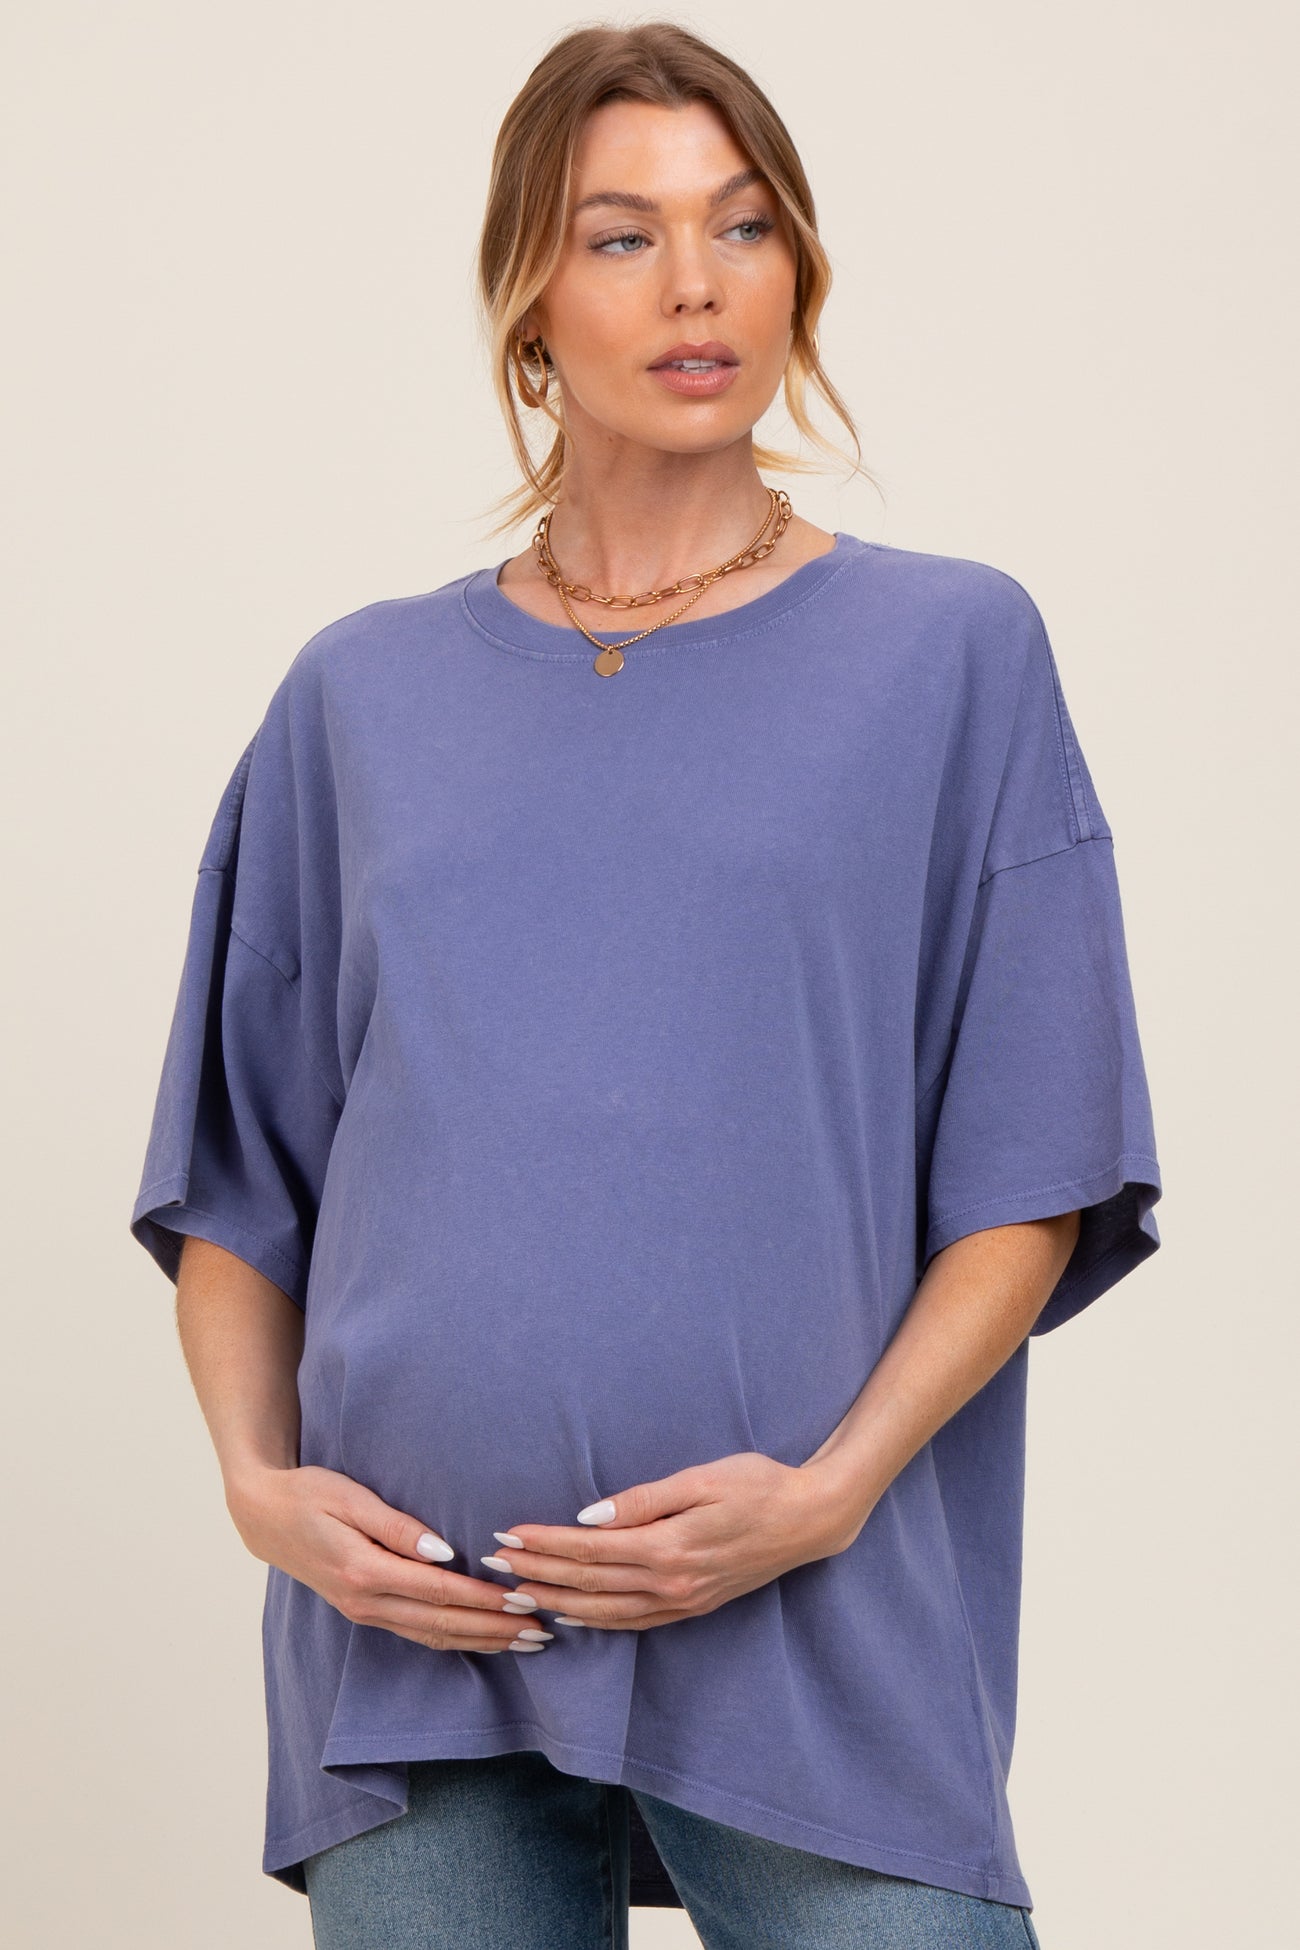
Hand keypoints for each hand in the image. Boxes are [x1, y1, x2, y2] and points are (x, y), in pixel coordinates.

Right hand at [226, 1465, 554, 1653]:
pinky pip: (417, 1632)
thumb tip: (444, 1552)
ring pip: (432, 1635)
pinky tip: (480, 1640)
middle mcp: (366, 1602)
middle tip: (539, 1631)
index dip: (483, 1599)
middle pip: (442, 1623)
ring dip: (480, 1641)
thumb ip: (397, 1526)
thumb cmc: (309, 1493)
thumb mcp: (350, 1497)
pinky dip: (453, 1639)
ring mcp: (364, 1612)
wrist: (263, 1517)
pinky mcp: (365, 1611)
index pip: (439, 1591)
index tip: (522, 1599)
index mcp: (364, 1571)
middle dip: (493, 1629)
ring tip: (523, 1643)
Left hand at [482, 1451, 864, 1630]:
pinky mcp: (692, 1606)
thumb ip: (644, 1500)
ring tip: (518, 1592)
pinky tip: (572, 1614)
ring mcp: (682, 1601)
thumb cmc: (757, 1484)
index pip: (588, 1549)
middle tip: (494, 1564)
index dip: (544, 1544)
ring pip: (605, 1611)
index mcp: (668, 1547)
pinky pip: (632, 1622)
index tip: (507, 1535)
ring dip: (557, 1601)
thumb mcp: (702, 1478)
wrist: (810, 1520)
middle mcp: (670, 1583)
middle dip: (537, 1573)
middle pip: (588, 1583)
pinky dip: (596, 1621)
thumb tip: (589, 1516)